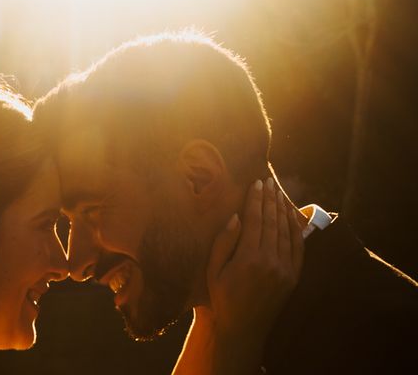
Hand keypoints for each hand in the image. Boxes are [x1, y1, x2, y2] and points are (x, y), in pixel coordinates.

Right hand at [207, 178, 302, 344]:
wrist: (243, 329)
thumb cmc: (222, 298)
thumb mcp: (213, 270)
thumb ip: (223, 242)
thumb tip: (236, 216)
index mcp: (248, 258)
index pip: (254, 219)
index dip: (255, 199)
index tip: (256, 183)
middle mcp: (269, 261)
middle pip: (271, 221)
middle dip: (269, 199)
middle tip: (268, 181)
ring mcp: (284, 269)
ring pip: (285, 230)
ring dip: (282, 209)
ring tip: (278, 192)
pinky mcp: (293, 276)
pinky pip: (297, 246)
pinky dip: (295, 227)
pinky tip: (291, 214)